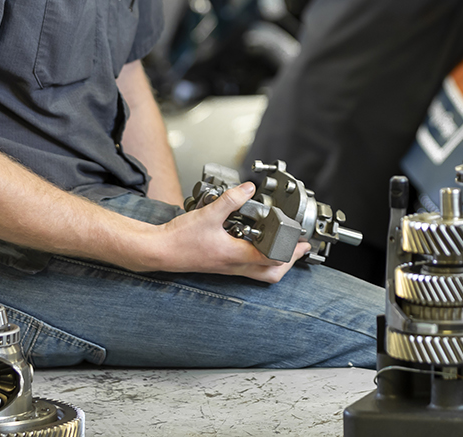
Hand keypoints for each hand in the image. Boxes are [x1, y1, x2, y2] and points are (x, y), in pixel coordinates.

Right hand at [148, 182, 308, 281]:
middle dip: (288, 263)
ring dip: (274, 263)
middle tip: (298, 249)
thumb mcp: (209, 214)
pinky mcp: (220, 264)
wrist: (159, 250)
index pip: (272, 259)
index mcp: (235, 255)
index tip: (303, 243)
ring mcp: (227, 267)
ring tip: (282, 246)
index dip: (291, 252)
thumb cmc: (180, 238)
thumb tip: (249, 189)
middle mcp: (233, 265)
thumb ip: (231, 200)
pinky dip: (258, 259)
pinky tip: (256, 244)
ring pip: (259, 273)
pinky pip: (246, 267)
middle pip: (270, 274)